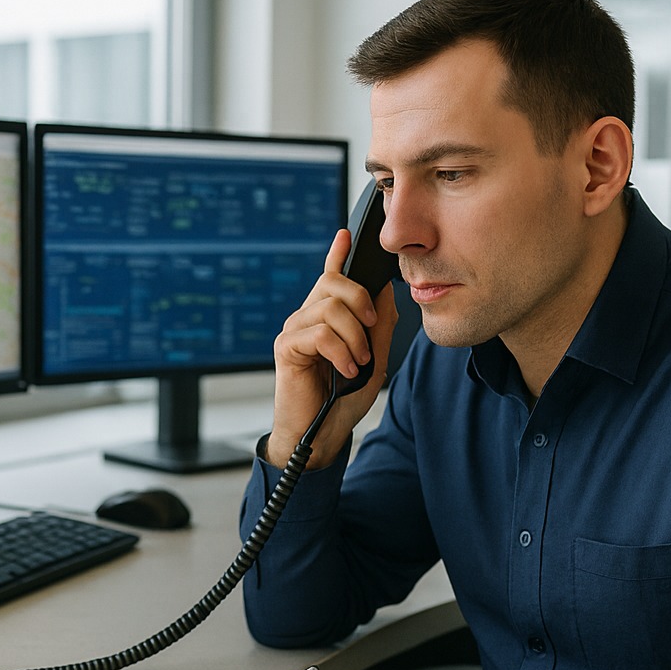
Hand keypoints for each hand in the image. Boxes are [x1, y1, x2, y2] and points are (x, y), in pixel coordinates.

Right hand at [265, 231, 397, 469]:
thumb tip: (385, 291)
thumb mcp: (374, 358)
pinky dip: (340, 351)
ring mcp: (294, 331)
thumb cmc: (342, 399)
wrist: (322, 434)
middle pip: (333, 283)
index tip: (346, 235)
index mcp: (326, 317)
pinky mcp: (286, 347)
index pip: (330, 277)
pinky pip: (319, 333)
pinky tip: (345, 369)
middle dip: (360, 300)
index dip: (337, 254)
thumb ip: (379, 325)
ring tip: (358, 362)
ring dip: (354, 337)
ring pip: (330, 308)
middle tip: (370, 329)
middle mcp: (306, 318)